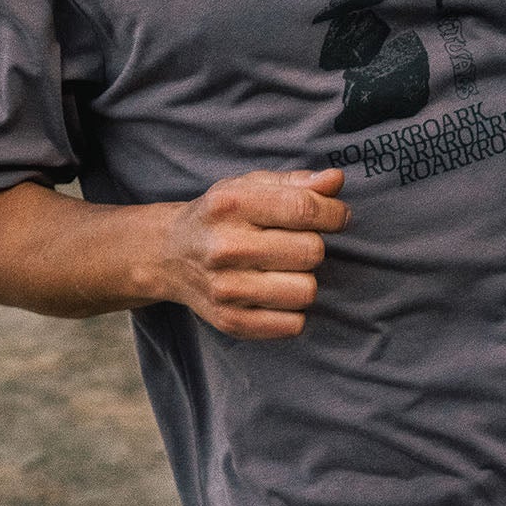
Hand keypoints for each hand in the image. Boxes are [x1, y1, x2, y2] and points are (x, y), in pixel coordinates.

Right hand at [162, 167, 349, 338]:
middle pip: (311, 252)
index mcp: (231, 204)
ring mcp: (226, 288)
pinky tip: (274, 294)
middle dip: (313, 245)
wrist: (168, 254)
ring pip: (306, 291)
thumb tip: (336, 181)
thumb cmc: (220, 216)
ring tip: (282, 269)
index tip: (337, 216)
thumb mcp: (248, 186)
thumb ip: (296, 182)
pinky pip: (293, 324)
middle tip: (293, 243)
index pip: (303, 209)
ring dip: (304, 279)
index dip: (334, 213)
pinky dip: (293, 310)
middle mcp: (224, 247)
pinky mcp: (230, 321)